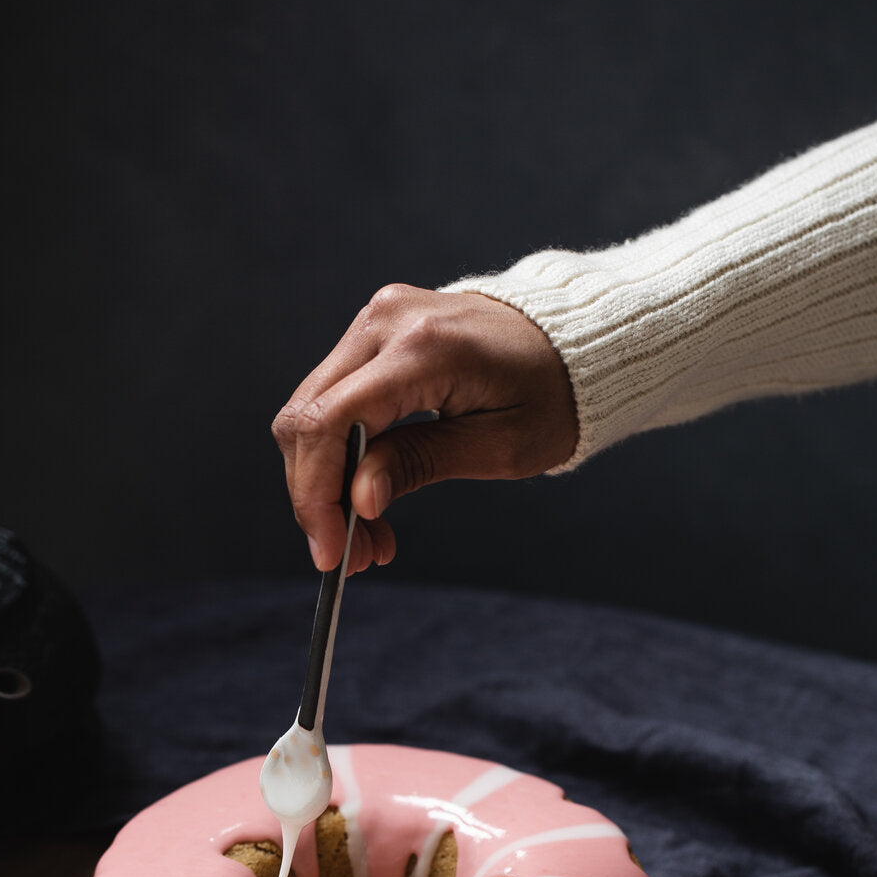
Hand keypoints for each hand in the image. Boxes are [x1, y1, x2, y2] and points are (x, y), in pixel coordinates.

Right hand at [272, 283, 577, 572]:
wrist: (571, 340)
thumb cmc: (552, 392)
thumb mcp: (500, 446)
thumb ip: (420, 464)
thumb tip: (356, 498)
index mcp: (425, 348)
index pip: (331, 422)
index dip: (316, 495)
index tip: (331, 552)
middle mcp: (387, 322)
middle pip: (306, 419)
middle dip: (317, 499)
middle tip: (350, 555)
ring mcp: (376, 320)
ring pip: (310, 413)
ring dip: (325, 483)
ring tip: (366, 535)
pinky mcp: (373, 331)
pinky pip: (331, 399)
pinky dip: (339, 454)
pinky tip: (368, 493)